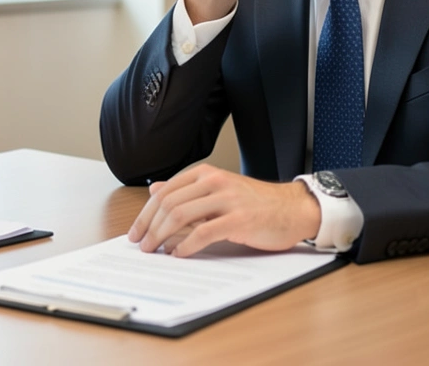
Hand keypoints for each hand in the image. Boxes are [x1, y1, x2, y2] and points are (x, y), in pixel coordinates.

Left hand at [127, 164, 320, 257]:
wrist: (293, 209)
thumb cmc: (256, 203)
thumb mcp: (219, 190)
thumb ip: (188, 190)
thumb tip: (154, 190)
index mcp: (206, 174)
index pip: (164, 191)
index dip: (145, 213)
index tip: (135, 231)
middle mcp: (214, 182)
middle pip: (168, 203)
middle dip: (149, 227)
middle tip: (141, 245)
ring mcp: (227, 199)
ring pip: (181, 215)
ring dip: (162, 236)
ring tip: (155, 251)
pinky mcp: (239, 220)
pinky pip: (203, 233)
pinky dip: (186, 246)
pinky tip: (179, 255)